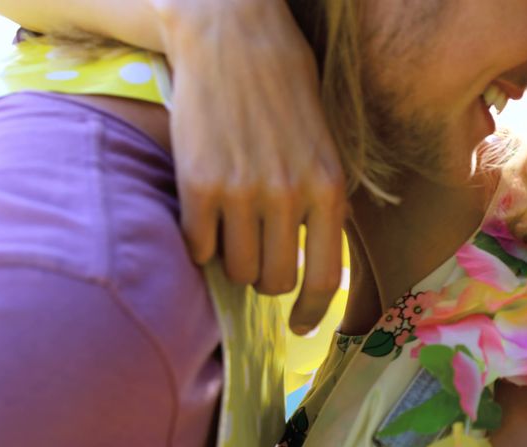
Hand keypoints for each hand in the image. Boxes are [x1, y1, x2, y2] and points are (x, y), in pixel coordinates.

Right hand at [157, 0, 345, 333]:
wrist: (235, 41)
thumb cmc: (287, 96)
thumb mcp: (327, 149)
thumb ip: (325, 205)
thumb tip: (314, 267)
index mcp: (330, 189)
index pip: (323, 278)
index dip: (311, 311)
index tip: (299, 325)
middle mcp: (289, 195)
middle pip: (274, 281)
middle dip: (267, 281)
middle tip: (260, 259)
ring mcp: (242, 191)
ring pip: (235, 269)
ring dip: (233, 261)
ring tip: (234, 230)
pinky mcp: (198, 182)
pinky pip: (197, 246)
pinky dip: (200, 242)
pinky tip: (207, 217)